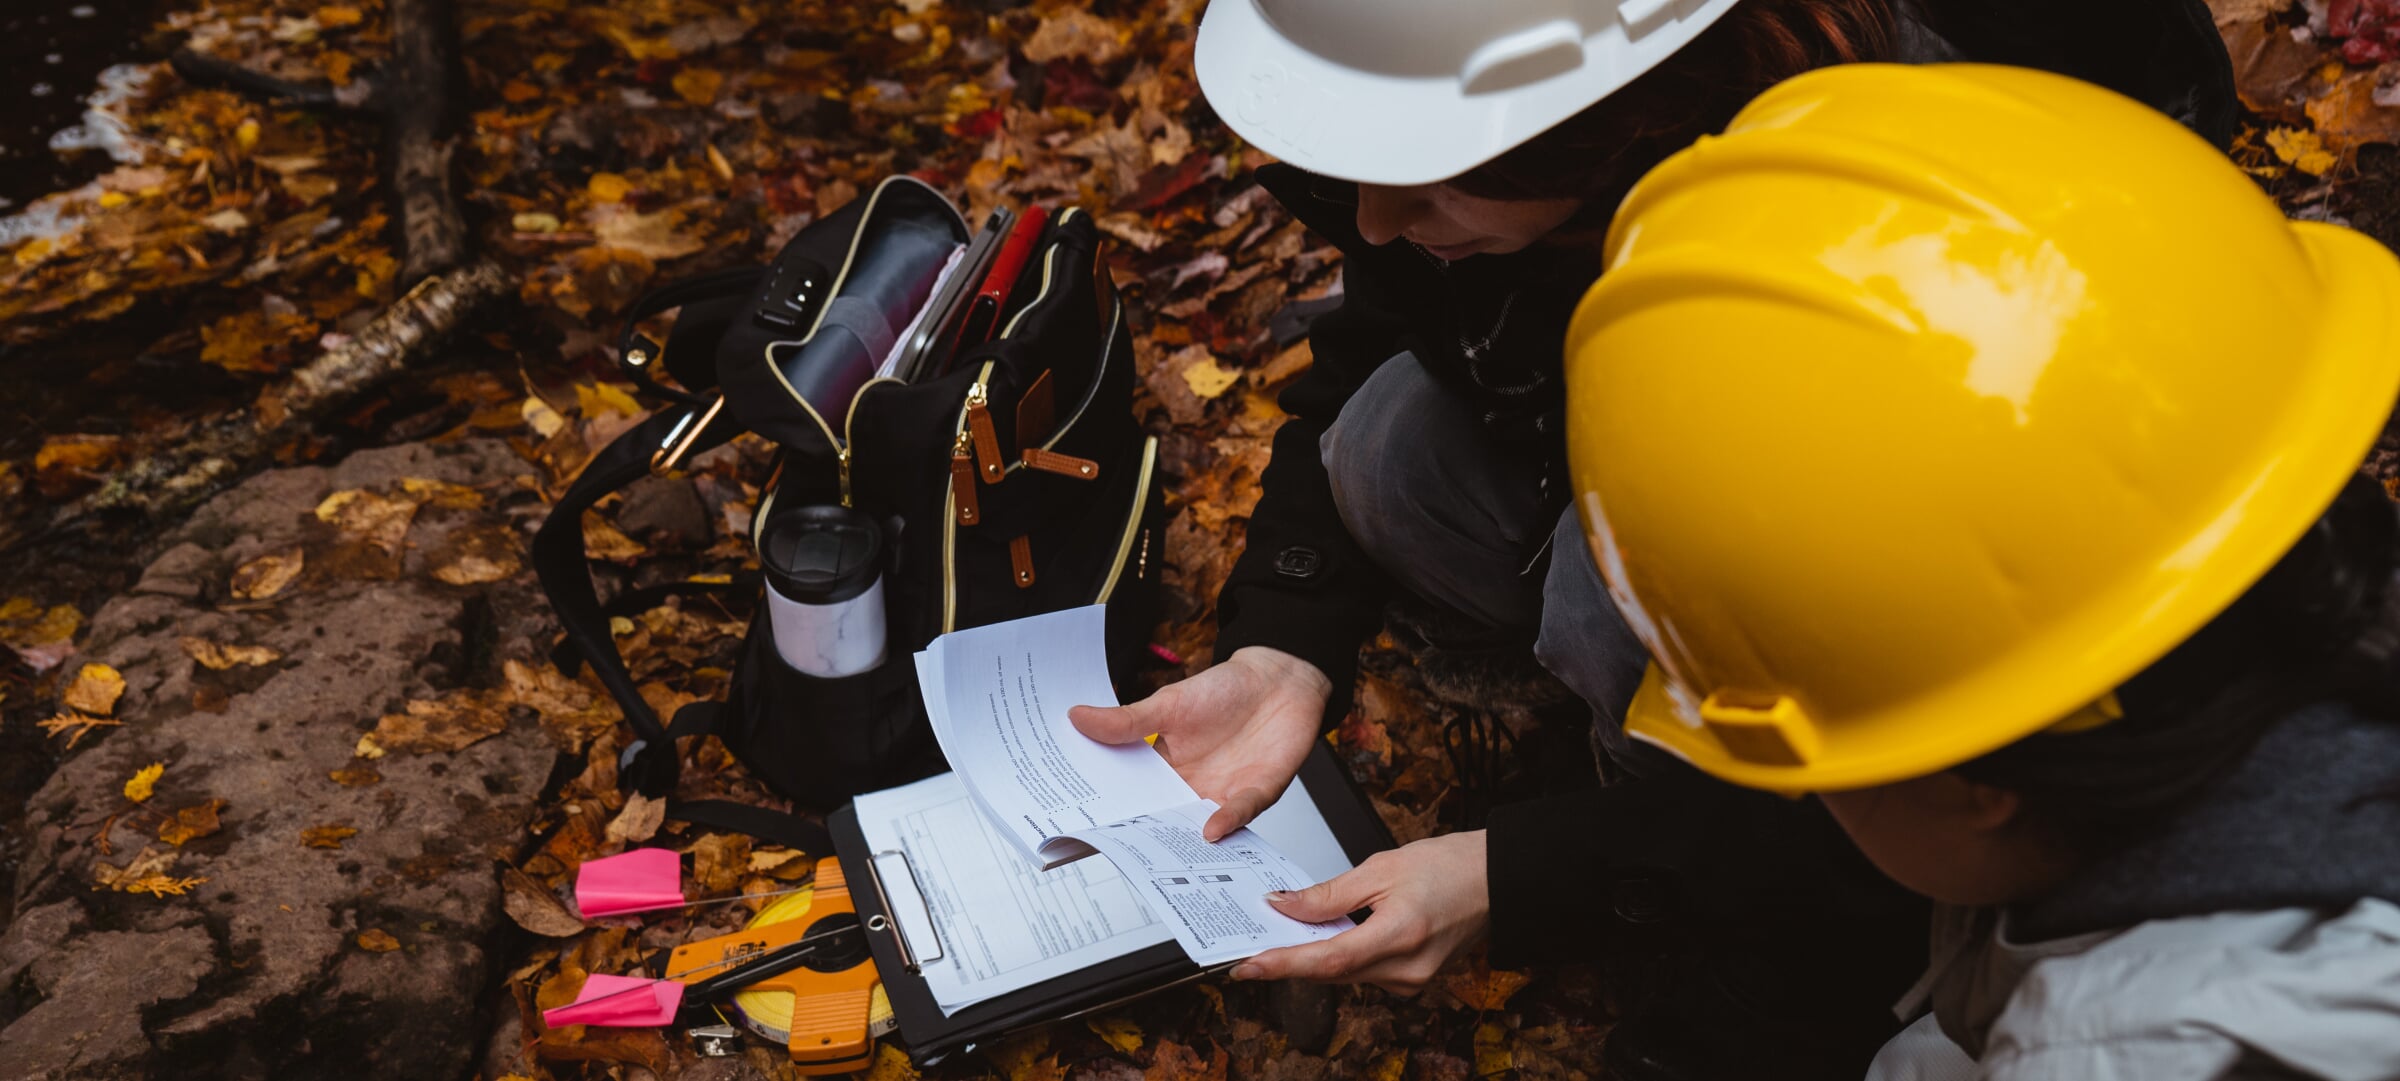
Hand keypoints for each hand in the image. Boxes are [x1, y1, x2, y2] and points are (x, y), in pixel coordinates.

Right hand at [1068, 646, 1330, 839]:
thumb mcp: (1168, 704)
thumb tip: (1077, 717)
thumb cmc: (1224, 689)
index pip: (1127, 797)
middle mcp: (1189, 787)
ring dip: (1181, 841)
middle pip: (1159, 821)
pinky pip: (1239, 813)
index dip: (1103, 812)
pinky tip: (1210, 829)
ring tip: (1157, 858)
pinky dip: (1226, 822)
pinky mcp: (1255, 794)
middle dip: (1137, 838)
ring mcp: (1222, 794)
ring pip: (1197, 827)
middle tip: (1109, 850)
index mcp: (1162, 768)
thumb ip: (1126, 722)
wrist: (1278, 680)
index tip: (1072, 825)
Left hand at [1229, 831, 1489, 994]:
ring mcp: (1412, 980)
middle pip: (1332, 972)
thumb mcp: (1381, 868)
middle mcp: (1407, 969)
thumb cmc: (1450, 867)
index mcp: (1401, 936)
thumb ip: (1329, 894)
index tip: (1247, 966)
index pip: (1328, 960)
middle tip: (1251, 946)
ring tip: (1284, 935)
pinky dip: (1341, 955)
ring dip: (1315, 956)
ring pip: (1346, 974)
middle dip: (1290, 959)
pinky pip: (1364, 971)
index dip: (1284, 965)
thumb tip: (1285, 907)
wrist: (1497, 880)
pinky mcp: (1413, 979)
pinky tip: (1324, 937)